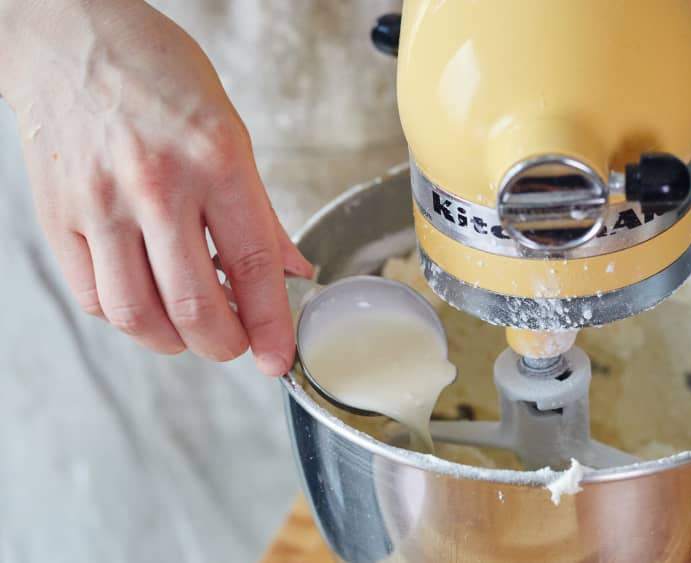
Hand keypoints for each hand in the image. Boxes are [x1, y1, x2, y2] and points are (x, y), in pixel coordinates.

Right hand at [1, 1, 311, 374]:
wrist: (70, 34)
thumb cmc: (157, 75)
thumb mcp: (232, 130)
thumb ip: (260, 212)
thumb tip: (290, 271)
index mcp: (215, 160)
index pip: (254, 266)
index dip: (271, 325)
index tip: (278, 357)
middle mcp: (157, 185)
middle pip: (195, 307)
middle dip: (225, 345)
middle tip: (236, 344)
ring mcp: (100, 203)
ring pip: (138, 315)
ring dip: (174, 341)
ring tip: (192, 330)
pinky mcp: (57, 215)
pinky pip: (93, 296)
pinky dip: (128, 317)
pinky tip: (147, 301)